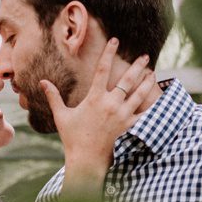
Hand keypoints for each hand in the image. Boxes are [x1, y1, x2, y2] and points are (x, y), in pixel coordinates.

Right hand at [43, 38, 157, 177]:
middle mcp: (110, 104)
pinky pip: (144, 114)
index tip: (115, 41)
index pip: (102, 69)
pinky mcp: (129, 126)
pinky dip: (153, 106)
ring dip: (147, 82)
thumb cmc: (73, 138)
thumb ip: (54, 97)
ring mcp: (122, 115)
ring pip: (139, 94)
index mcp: (94, 98)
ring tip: (153, 73)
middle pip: (127, 80)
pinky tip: (160, 99)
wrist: (86, 160)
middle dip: (137, 66)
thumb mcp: (62, 115)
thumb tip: (42, 81)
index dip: (109, 53)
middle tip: (144, 56)